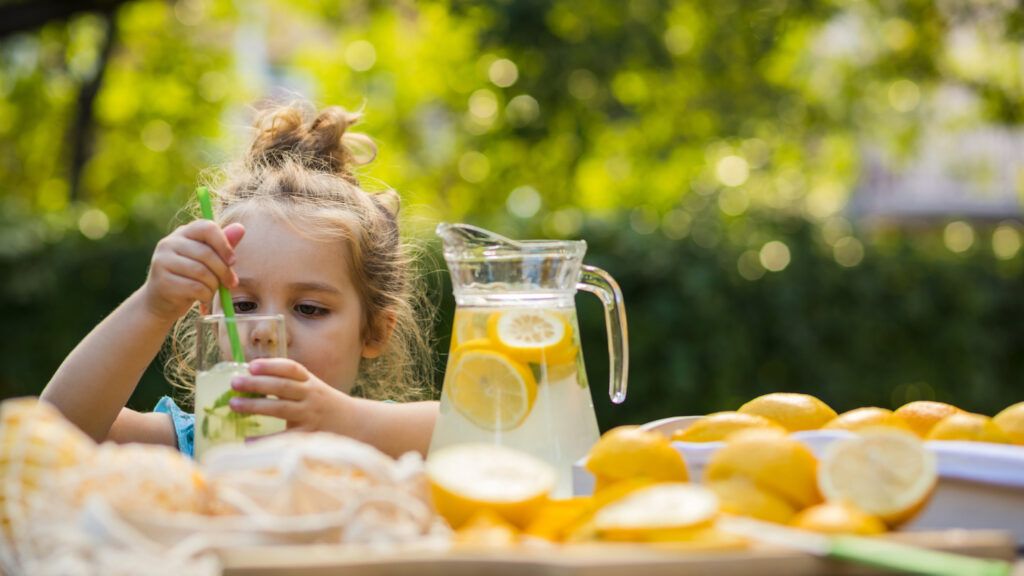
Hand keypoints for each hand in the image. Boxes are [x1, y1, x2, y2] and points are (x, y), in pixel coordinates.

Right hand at [141, 220, 244, 321]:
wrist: (161, 301)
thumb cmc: (189, 277)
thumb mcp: (206, 260)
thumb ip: (222, 245)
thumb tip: (240, 228)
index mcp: (183, 233)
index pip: (207, 228)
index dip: (224, 244)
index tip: (233, 261)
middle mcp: (169, 243)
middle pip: (206, 253)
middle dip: (224, 271)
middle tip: (230, 283)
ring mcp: (162, 261)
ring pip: (202, 272)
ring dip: (214, 285)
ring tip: (212, 291)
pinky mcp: (162, 281)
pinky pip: (195, 287)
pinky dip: (206, 295)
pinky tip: (203, 298)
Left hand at [227, 358, 354, 432]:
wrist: (357, 425)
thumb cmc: (326, 406)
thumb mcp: (313, 390)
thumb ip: (289, 386)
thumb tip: (251, 382)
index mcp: (311, 382)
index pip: (291, 369)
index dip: (271, 366)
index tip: (251, 366)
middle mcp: (312, 396)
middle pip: (282, 387)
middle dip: (257, 384)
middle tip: (234, 383)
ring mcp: (311, 415)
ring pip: (281, 408)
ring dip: (256, 406)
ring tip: (234, 405)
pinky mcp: (310, 435)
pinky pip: (285, 437)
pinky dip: (266, 440)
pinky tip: (248, 441)